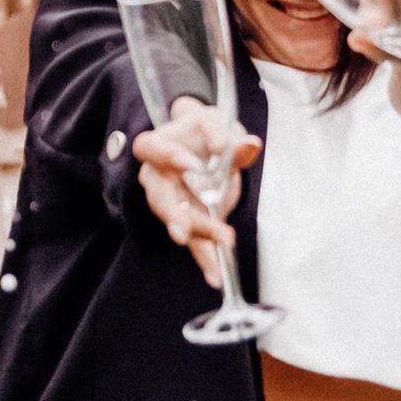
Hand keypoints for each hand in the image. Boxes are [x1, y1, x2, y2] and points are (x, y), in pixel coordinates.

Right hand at [134, 99, 258, 283]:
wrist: (207, 147)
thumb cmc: (204, 132)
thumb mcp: (217, 125)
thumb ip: (230, 137)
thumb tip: (250, 145)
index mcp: (159, 145)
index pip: (150, 148)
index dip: (166, 156)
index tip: (188, 165)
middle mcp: (158, 176)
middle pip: (159, 196)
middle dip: (173, 215)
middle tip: (184, 230)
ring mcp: (171, 201)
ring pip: (178, 221)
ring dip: (198, 235)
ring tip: (219, 248)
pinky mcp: (187, 220)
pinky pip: (194, 241)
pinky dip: (206, 258)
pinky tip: (216, 275)